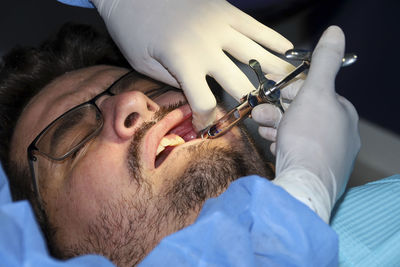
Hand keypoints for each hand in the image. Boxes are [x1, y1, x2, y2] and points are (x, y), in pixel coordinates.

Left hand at [91, 0, 293, 129]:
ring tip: (289, 89)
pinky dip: (274, 41)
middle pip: (239, 84)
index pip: (205, 103)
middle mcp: (208, 45)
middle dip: (249, 103)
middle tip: (258, 114)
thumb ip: (174, 83)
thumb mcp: (143, 64)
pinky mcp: (227, 10)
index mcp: (184, 61)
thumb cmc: (133, 29)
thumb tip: (198, 99)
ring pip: (256, 55)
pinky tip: (288, 52)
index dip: (208, 121)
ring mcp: (221, 25)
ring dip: (274, 75)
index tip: (209, 128)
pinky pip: (257, 28)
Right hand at [265, 26, 359, 221]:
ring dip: (276, 127)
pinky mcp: (314, 171)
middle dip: (278, 110)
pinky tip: (274, 145)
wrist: (303, 184)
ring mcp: (327, 156)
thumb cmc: (310, 137)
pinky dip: (282, 144)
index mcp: (343, 114)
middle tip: (260, 112)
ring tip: (263, 129)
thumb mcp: (315, 92)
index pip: (315, 93)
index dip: (292, 91)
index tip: (274, 92)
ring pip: (297, 133)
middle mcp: (340, 136)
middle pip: (303, 114)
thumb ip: (324, 62)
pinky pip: (296, 151)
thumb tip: (336, 33)